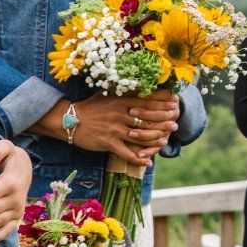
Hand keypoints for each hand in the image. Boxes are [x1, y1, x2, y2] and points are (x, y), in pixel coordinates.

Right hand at [38, 92, 179, 166]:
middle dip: (164, 121)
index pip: (147, 101)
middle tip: (176, 124)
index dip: (162, 103)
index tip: (174, 104)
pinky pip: (127, 153)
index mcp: (121, 101)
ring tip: (166, 141)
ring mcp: (115, 129)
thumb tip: (138, 83)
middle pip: (148, 119)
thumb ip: (123, 91)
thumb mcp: (107, 94)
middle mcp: (121, 114)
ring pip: (141, 136)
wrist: (70, 120)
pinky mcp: (109, 143)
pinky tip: (148, 162)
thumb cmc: (91, 106)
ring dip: (156, 140)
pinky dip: (138, 159)